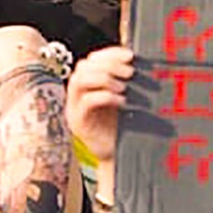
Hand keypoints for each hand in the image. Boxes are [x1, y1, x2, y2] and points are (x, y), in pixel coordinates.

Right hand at [67, 44, 134, 205]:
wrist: (122, 159)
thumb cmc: (126, 127)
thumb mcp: (126, 99)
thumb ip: (126, 81)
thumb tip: (139, 60)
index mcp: (88, 86)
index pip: (91, 60)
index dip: (109, 53)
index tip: (130, 55)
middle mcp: (77, 95)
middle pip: (83, 67)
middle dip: (108, 65)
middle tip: (129, 72)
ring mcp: (74, 109)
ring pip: (79, 80)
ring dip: (104, 79)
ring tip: (124, 87)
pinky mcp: (78, 123)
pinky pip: (87, 102)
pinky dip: (105, 97)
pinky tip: (122, 101)